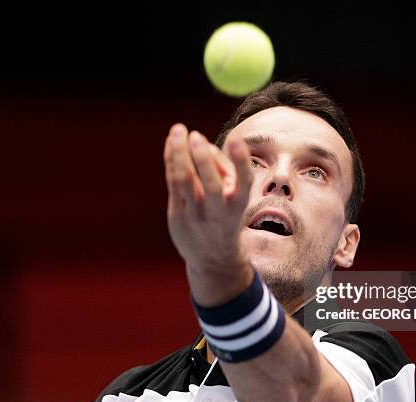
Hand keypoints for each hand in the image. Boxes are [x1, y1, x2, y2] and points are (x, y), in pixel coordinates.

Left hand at [163, 123, 253, 304]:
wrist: (213, 257)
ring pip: (185, 180)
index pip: (244, 181)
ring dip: (179, 152)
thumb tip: (197, 142)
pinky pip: (172, 183)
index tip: (235, 140)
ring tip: (178, 130)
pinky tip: (171, 144)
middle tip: (195, 135)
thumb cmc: (224, 214)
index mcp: (239, 203)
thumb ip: (219, 166)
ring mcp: (196, 215)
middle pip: (209, 182)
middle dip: (202, 157)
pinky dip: (171, 160)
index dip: (241, 160)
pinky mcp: (178, 216)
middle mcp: (219, 211)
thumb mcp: (233, 194)